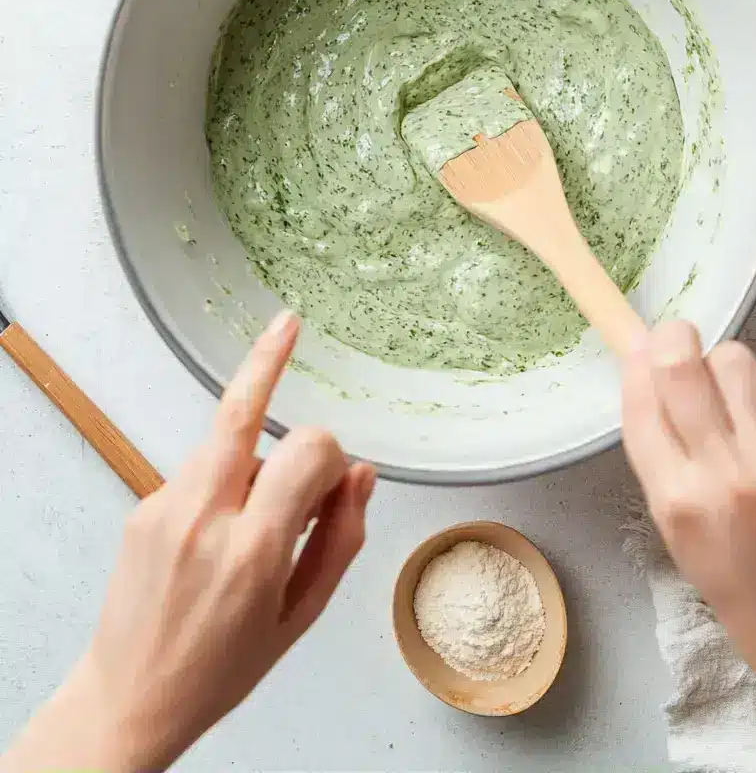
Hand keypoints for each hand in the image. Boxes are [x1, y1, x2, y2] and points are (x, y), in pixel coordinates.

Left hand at [2, 312, 373, 772]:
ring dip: (255, 454)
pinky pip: (201, 468)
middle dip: (267, 359)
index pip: (307, 451)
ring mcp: (165, 506)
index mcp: (252, 552)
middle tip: (288, 323)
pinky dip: (225, 480)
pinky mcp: (143, 504)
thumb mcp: (300, 618)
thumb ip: (341, 539)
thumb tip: (362, 473)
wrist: (128, 698)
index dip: (332, 454)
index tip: (339, 476)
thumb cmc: (221, 670)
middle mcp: (203, 517)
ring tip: (260, 516)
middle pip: (239, 411)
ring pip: (225, 439)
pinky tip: (221, 532)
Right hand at [622, 320, 755, 772]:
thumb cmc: (755, 606)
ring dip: (730, 373)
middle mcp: (733, 482)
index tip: (642, 348)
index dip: (639, 364)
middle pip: (687, 365)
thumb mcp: (685, 543)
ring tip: (738, 404)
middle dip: (677, 341)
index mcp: (682, 508)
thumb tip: (651, 381)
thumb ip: (667, 464)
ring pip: (742, 367)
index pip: (644, 402)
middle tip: (681, 341)